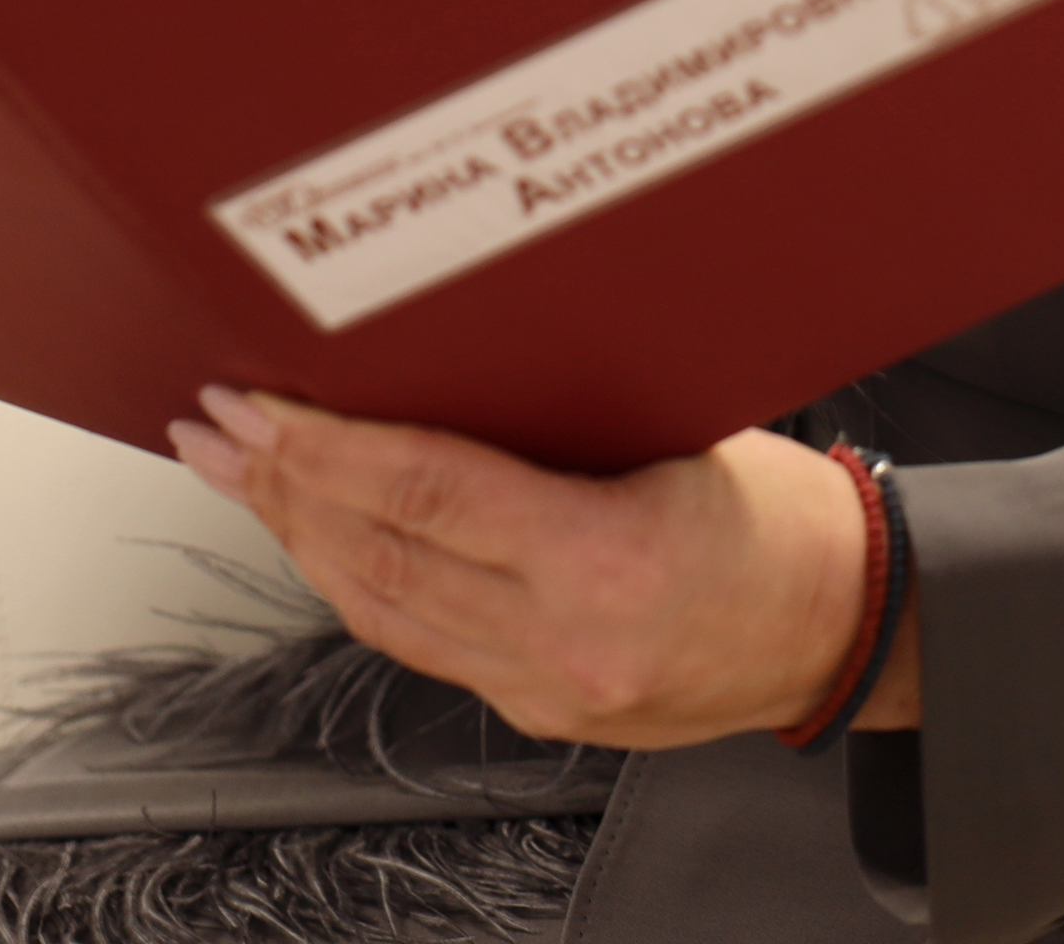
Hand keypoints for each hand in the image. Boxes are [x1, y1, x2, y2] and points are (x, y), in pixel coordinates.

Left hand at [169, 388, 918, 750]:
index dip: (319, 445)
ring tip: (239, 476)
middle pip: (379, 556)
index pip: (422, 491)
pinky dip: (357, 582)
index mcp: (605, 558)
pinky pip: (421, 641)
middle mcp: (565, 643)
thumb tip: (431, 352)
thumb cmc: (790, 520)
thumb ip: (556, 412)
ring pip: (382, 610)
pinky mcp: (542, 711)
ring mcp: (547, 691)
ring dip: (299, 536)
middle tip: (212, 428)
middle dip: (279, 485)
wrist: (851, 626)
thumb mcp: (683, 428)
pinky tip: (321, 540)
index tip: (254, 403)